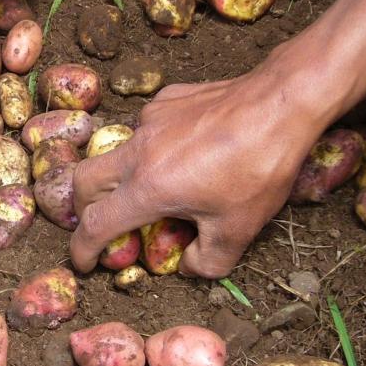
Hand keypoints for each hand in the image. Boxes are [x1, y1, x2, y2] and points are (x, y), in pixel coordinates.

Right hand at [69, 71, 325, 277]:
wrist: (283, 102)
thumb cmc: (260, 167)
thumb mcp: (239, 230)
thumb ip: (206, 261)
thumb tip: (187, 265)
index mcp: (148, 188)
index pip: (95, 225)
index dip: (82, 251)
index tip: (85, 264)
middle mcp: (137, 152)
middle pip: (83, 182)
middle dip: (83, 208)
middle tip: (102, 222)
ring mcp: (148, 121)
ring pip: (114, 152)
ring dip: (119, 177)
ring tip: (153, 188)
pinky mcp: (165, 100)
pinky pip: (144, 129)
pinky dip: (150, 149)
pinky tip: (182, 152)